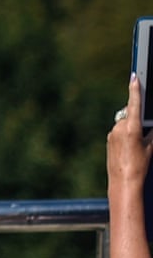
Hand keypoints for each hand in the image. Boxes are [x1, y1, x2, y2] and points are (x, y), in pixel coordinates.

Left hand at [107, 75, 152, 191]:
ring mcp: (112, 133)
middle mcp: (118, 128)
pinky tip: (131, 146)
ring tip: (138, 143)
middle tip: (145, 130)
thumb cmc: (139, 165)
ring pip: (124, 122)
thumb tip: (149, 124)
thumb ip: (150, 132)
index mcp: (131, 128)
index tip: (134, 77)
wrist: (122, 181)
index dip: (135, 89)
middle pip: (130, 113)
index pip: (134, 104)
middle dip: (138, 116)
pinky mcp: (108, 139)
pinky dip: (126, 133)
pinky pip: (119, 131)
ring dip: (132, 127)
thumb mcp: (150, 147)